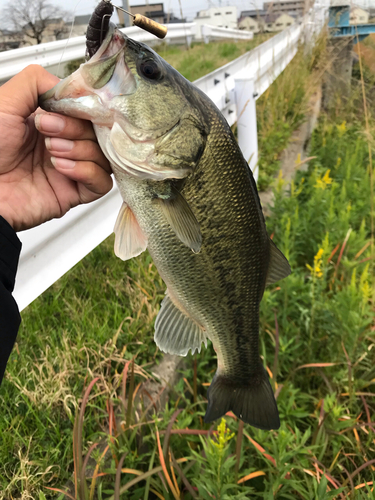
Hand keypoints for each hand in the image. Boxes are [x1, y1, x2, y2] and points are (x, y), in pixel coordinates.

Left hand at [0, 64, 112, 231]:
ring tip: (51, 152)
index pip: (86, 111)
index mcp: (50, 122)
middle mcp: (64, 144)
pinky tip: (62, 168)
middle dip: (75, 128)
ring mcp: (71, 169)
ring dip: (80, 150)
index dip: (80, 108)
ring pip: (103, 156)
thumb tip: (69, 87)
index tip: (60, 109)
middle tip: (47, 131)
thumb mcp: (6, 102)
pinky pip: (102, 183)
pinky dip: (88, 172)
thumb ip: (36, 82)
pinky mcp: (75, 193)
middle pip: (97, 132)